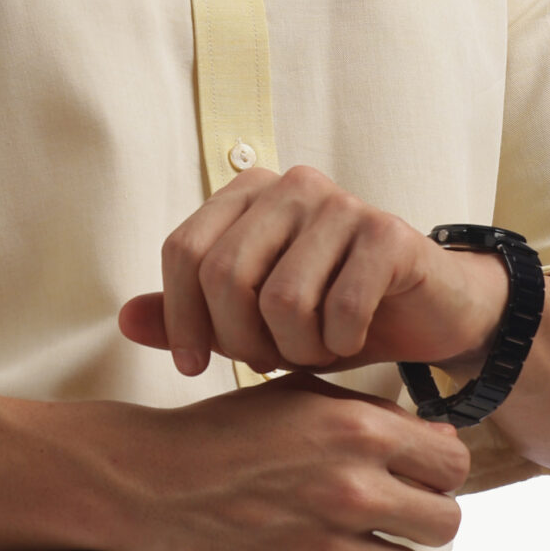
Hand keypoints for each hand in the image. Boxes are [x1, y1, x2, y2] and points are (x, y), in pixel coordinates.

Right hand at [107, 367, 467, 550]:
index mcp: (358, 430)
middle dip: (420, 518)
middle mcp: (353, 489)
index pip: (454, 463)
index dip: (437, 471)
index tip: (414, 477)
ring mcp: (328, 548)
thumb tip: (439, 441)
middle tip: (388, 516)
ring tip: (352, 548)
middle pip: (445, 523)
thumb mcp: (299, 395)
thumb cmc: (224, 433)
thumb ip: (372, 413)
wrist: (152, 482)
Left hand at [118, 164, 507, 380]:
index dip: (181, 317)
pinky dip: (338, 343)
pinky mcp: (388, 233)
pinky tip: (350, 341)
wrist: (426, 312)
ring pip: (282, 298)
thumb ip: (188, 316)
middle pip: (225, 275)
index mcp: (248, 192)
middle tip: (266, 362)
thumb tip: (123, 320)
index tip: (195, 366)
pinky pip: (339, 306)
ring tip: (311, 350)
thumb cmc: (330, 314)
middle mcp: (291, 185)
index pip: (183, 251)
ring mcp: (342, 203)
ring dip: (293, 348)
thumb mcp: (251, 322)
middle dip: (239, 340)